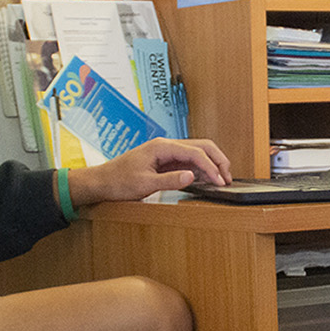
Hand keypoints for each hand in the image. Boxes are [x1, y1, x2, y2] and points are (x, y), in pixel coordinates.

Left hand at [70, 137, 231, 205]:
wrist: (101, 182)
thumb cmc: (118, 181)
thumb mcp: (144, 184)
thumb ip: (170, 180)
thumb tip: (192, 177)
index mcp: (162, 146)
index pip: (195, 152)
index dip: (211, 167)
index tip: (220, 181)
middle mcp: (166, 146)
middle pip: (201, 146)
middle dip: (217, 160)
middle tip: (227, 177)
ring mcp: (166, 153)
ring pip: (197, 152)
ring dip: (211, 164)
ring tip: (221, 179)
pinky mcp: (165, 161)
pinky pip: (188, 161)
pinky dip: (201, 169)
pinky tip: (207, 179)